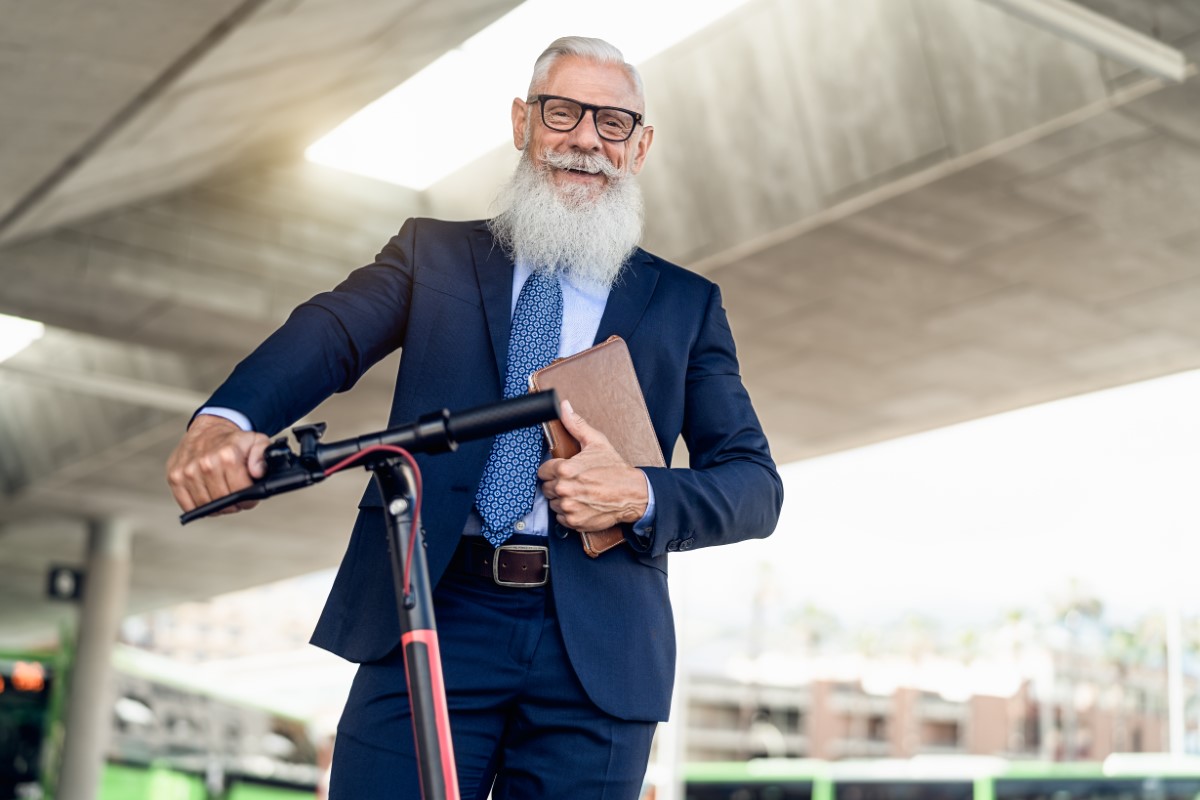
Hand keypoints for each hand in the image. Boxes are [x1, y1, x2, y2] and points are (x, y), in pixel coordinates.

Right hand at [166, 414, 269, 513]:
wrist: (208, 430)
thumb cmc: (233, 441)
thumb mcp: (257, 442)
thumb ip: (262, 456)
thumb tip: (258, 472)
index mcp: (227, 455)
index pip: (241, 491)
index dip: (249, 498)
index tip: (249, 494)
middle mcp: (205, 463)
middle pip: (224, 501)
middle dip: (234, 503)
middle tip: (236, 496)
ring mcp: (187, 471)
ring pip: (206, 505)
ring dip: (217, 506)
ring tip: (222, 494)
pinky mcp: (174, 477)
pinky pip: (187, 505)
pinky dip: (199, 506)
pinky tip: (208, 497)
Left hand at [537, 400, 647, 531]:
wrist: (632, 493)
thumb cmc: (614, 469)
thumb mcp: (596, 442)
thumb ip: (576, 425)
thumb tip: (564, 407)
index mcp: (565, 469)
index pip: (542, 471)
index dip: (552, 470)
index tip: (563, 470)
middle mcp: (564, 489)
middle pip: (546, 488)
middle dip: (557, 484)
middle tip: (574, 481)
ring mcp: (569, 507)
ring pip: (553, 503)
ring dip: (563, 499)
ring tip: (579, 492)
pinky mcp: (574, 521)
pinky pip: (561, 517)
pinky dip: (569, 512)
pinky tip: (582, 503)